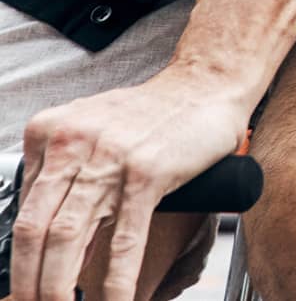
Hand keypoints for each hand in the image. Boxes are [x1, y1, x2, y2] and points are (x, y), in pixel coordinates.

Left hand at [10, 67, 248, 300]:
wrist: (207, 83)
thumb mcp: (93, 133)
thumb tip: (48, 243)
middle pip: (33, 230)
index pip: (22, 210)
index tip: (24, 285)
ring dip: (57, 289)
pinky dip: (117, 281)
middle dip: (27, 283)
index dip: (20, 258)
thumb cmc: (152, 112)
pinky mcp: (148, 173)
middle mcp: (74, 141)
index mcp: (52, 131)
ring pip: (67, 238)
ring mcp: (111, 157)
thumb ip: (67, 177)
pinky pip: (124, 240)